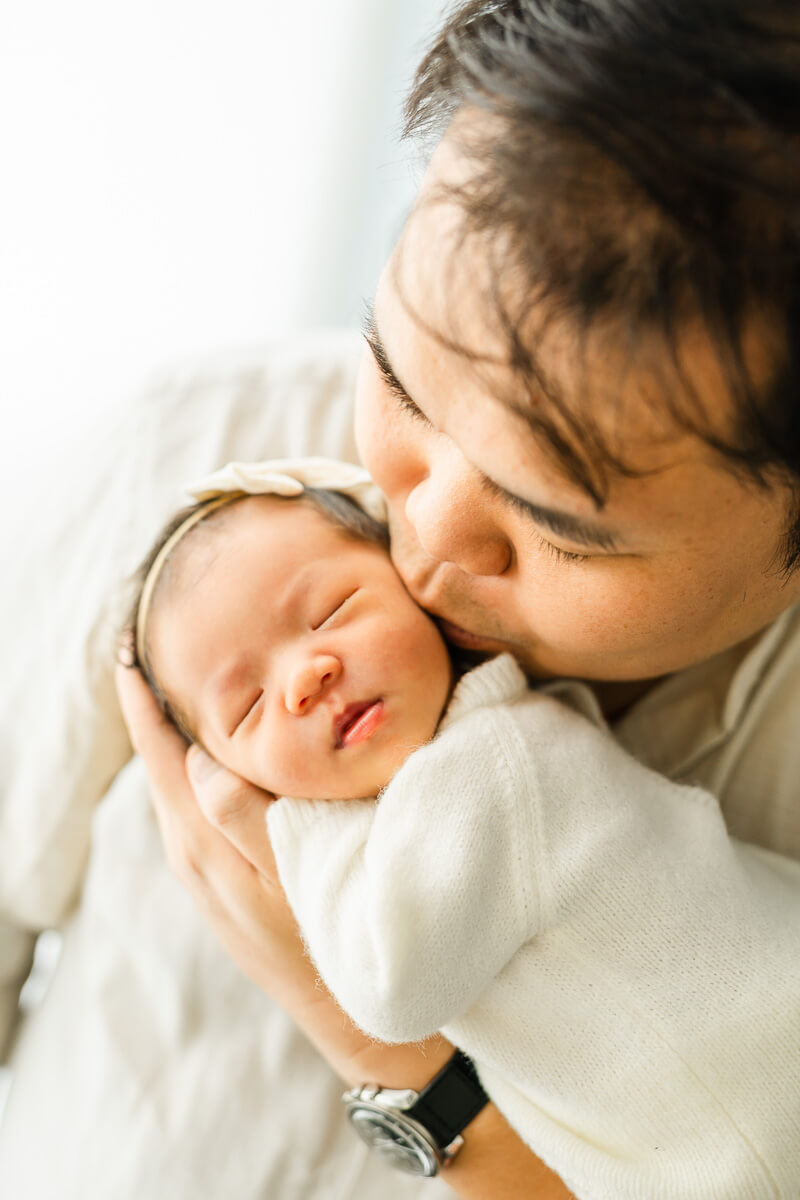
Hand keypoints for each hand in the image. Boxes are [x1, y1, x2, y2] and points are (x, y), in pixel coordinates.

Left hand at [114, 656, 307, 1001]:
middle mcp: (188, 848)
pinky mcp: (219, 878)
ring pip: (178, 779)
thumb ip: (244, 815)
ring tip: (189, 681)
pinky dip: (198, 763)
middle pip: (160, 757)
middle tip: (161, 640)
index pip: (158, 748)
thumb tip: (202, 759)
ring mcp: (201, 866)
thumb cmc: (327, 938)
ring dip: (177, 731)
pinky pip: (195, 802)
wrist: (345, 1012)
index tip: (131, 640)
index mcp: (200, 837)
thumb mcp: (291, 874)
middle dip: (156, 701)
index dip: (142, 694)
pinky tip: (223, 750)